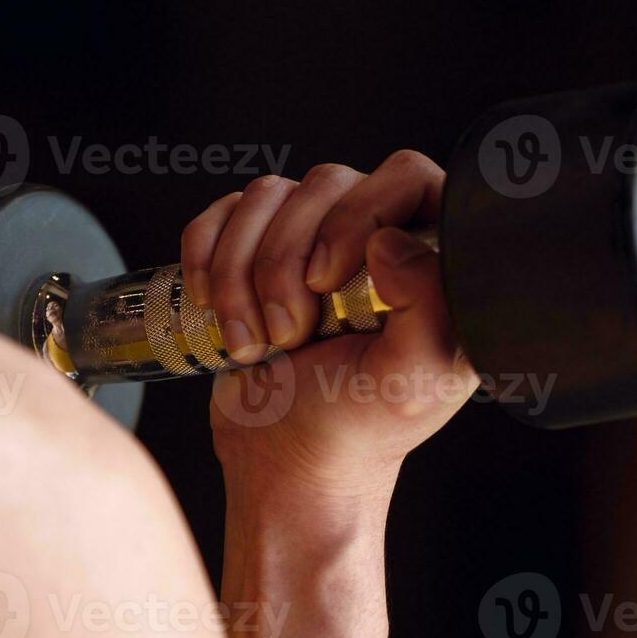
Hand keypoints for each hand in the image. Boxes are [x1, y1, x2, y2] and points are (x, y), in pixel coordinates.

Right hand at [181, 151, 477, 493]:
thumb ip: (428, 309)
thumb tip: (393, 239)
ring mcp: (310, 238)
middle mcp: (375, 234)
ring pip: (266, 197)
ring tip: (254, 342)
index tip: (328, 279)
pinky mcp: (254, 249)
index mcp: (431, 257)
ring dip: (241, 275)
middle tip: (291, 334)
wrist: (287, 461)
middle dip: (286, 264)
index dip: (360, 213)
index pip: (407, 176)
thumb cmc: (357, 428)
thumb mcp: (411, 381)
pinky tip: (216, 312)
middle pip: (324, 183)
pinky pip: (220, 215)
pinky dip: (205, 261)